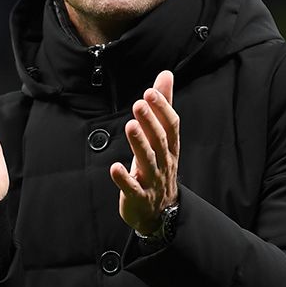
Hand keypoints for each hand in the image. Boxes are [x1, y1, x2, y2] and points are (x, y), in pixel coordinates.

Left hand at [110, 70, 178, 235]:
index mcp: (170, 147)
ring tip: (130, 125)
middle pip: (159, 140)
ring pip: (147, 160)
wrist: (159, 211)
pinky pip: (132, 188)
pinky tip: (115, 167)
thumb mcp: (163, 137)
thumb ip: (164, 106)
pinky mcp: (139, 196)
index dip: (162, 109)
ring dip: (139, 143)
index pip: (171, 125)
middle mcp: (164, 162)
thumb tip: (166, 75)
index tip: (150, 92)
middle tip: (139, 103)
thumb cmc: (159, 166)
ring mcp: (152, 180)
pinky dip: (124, 178)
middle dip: (150, 122)